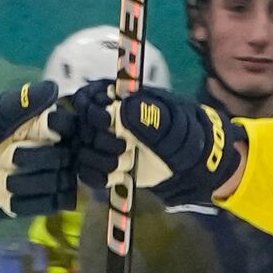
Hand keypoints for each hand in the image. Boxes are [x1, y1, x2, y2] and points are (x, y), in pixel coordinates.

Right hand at [51, 78, 248, 204]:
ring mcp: (103, 143)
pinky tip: (118, 177)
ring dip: (101, 160)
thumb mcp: (174, 126)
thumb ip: (151, 117)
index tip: (105, 119)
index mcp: (121, 99)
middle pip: (81, 126)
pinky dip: (99, 177)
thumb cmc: (185, 136)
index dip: (90, 107)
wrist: (191, 165)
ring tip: (127, 163)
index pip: (87, 96)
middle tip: (124, 148)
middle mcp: (106, 120)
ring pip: (82, 150)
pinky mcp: (104, 166)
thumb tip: (124, 108)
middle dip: (101, 140)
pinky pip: (87, 172)